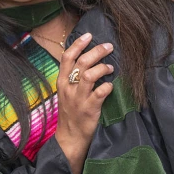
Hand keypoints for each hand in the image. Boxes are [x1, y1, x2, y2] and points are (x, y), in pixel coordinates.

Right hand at [55, 32, 113, 173]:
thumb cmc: (71, 111)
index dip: (78, 44)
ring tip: (111, 68)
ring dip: (103, 68)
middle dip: (97, 51)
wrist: (70, 138)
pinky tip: (111, 86)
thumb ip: (74, 76)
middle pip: (81, 63)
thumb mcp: (67, 92)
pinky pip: (99, 93)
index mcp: (62, 81)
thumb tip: (88, 57)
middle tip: (108, 47)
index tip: (89, 35)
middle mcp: (68, 88)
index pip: (67, 57)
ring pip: (89, 75)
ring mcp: (78, 99)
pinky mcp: (89, 109)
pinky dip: (107, 86)